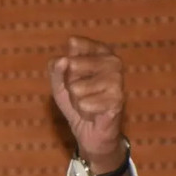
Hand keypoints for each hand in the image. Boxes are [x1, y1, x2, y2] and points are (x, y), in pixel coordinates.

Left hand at [49, 36, 125, 167]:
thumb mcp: (59, 84)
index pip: (75, 44)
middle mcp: (113, 61)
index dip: (65, 63)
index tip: (71, 73)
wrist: (90, 130)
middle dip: (69, 85)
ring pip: (77, 88)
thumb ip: (56, 69)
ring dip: (76, 100)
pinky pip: (85, 104)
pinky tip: (93, 113)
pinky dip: (84, 111)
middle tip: (79, 93)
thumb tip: (62, 59)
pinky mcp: (119, 99)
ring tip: (87, 103)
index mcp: (100, 51)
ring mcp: (118, 79)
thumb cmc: (76, 101)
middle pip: (73, 65)